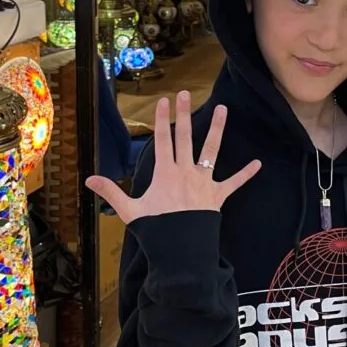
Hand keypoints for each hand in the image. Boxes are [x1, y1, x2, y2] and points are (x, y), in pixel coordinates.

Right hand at [86, 90, 261, 224]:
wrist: (180, 252)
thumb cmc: (155, 232)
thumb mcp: (130, 211)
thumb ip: (111, 192)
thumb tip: (88, 179)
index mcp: (164, 174)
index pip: (162, 141)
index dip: (161, 120)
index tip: (163, 101)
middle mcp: (185, 172)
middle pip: (185, 138)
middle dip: (184, 114)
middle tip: (185, 94)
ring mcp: (203, 183)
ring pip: (211, 151)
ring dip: (217, 129)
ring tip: (223, 109)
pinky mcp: (217, 197)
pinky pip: (233, 183)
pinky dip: (245, 174)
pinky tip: (258, 163)